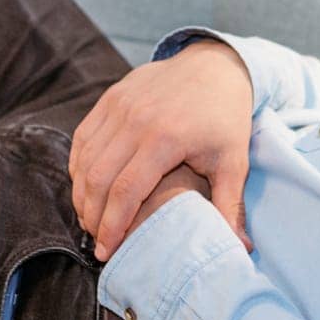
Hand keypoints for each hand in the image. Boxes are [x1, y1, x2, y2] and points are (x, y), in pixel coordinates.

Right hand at [69, 38, 255, 261]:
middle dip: (92, 216)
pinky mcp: (111, 97)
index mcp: (165, 138)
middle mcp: (136, 120)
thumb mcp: (234, 162)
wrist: (217, 66)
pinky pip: (83, 138)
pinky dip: (79, 166)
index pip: (124, 192)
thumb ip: (230, 206)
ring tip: (91, 220)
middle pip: (98, 179)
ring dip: (82, 194)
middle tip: (97, 241)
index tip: (107, 252)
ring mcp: (120, 105)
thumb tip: (240, 250)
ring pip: (85, 160)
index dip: (112, 227)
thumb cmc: (226, 118)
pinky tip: (87, 187)